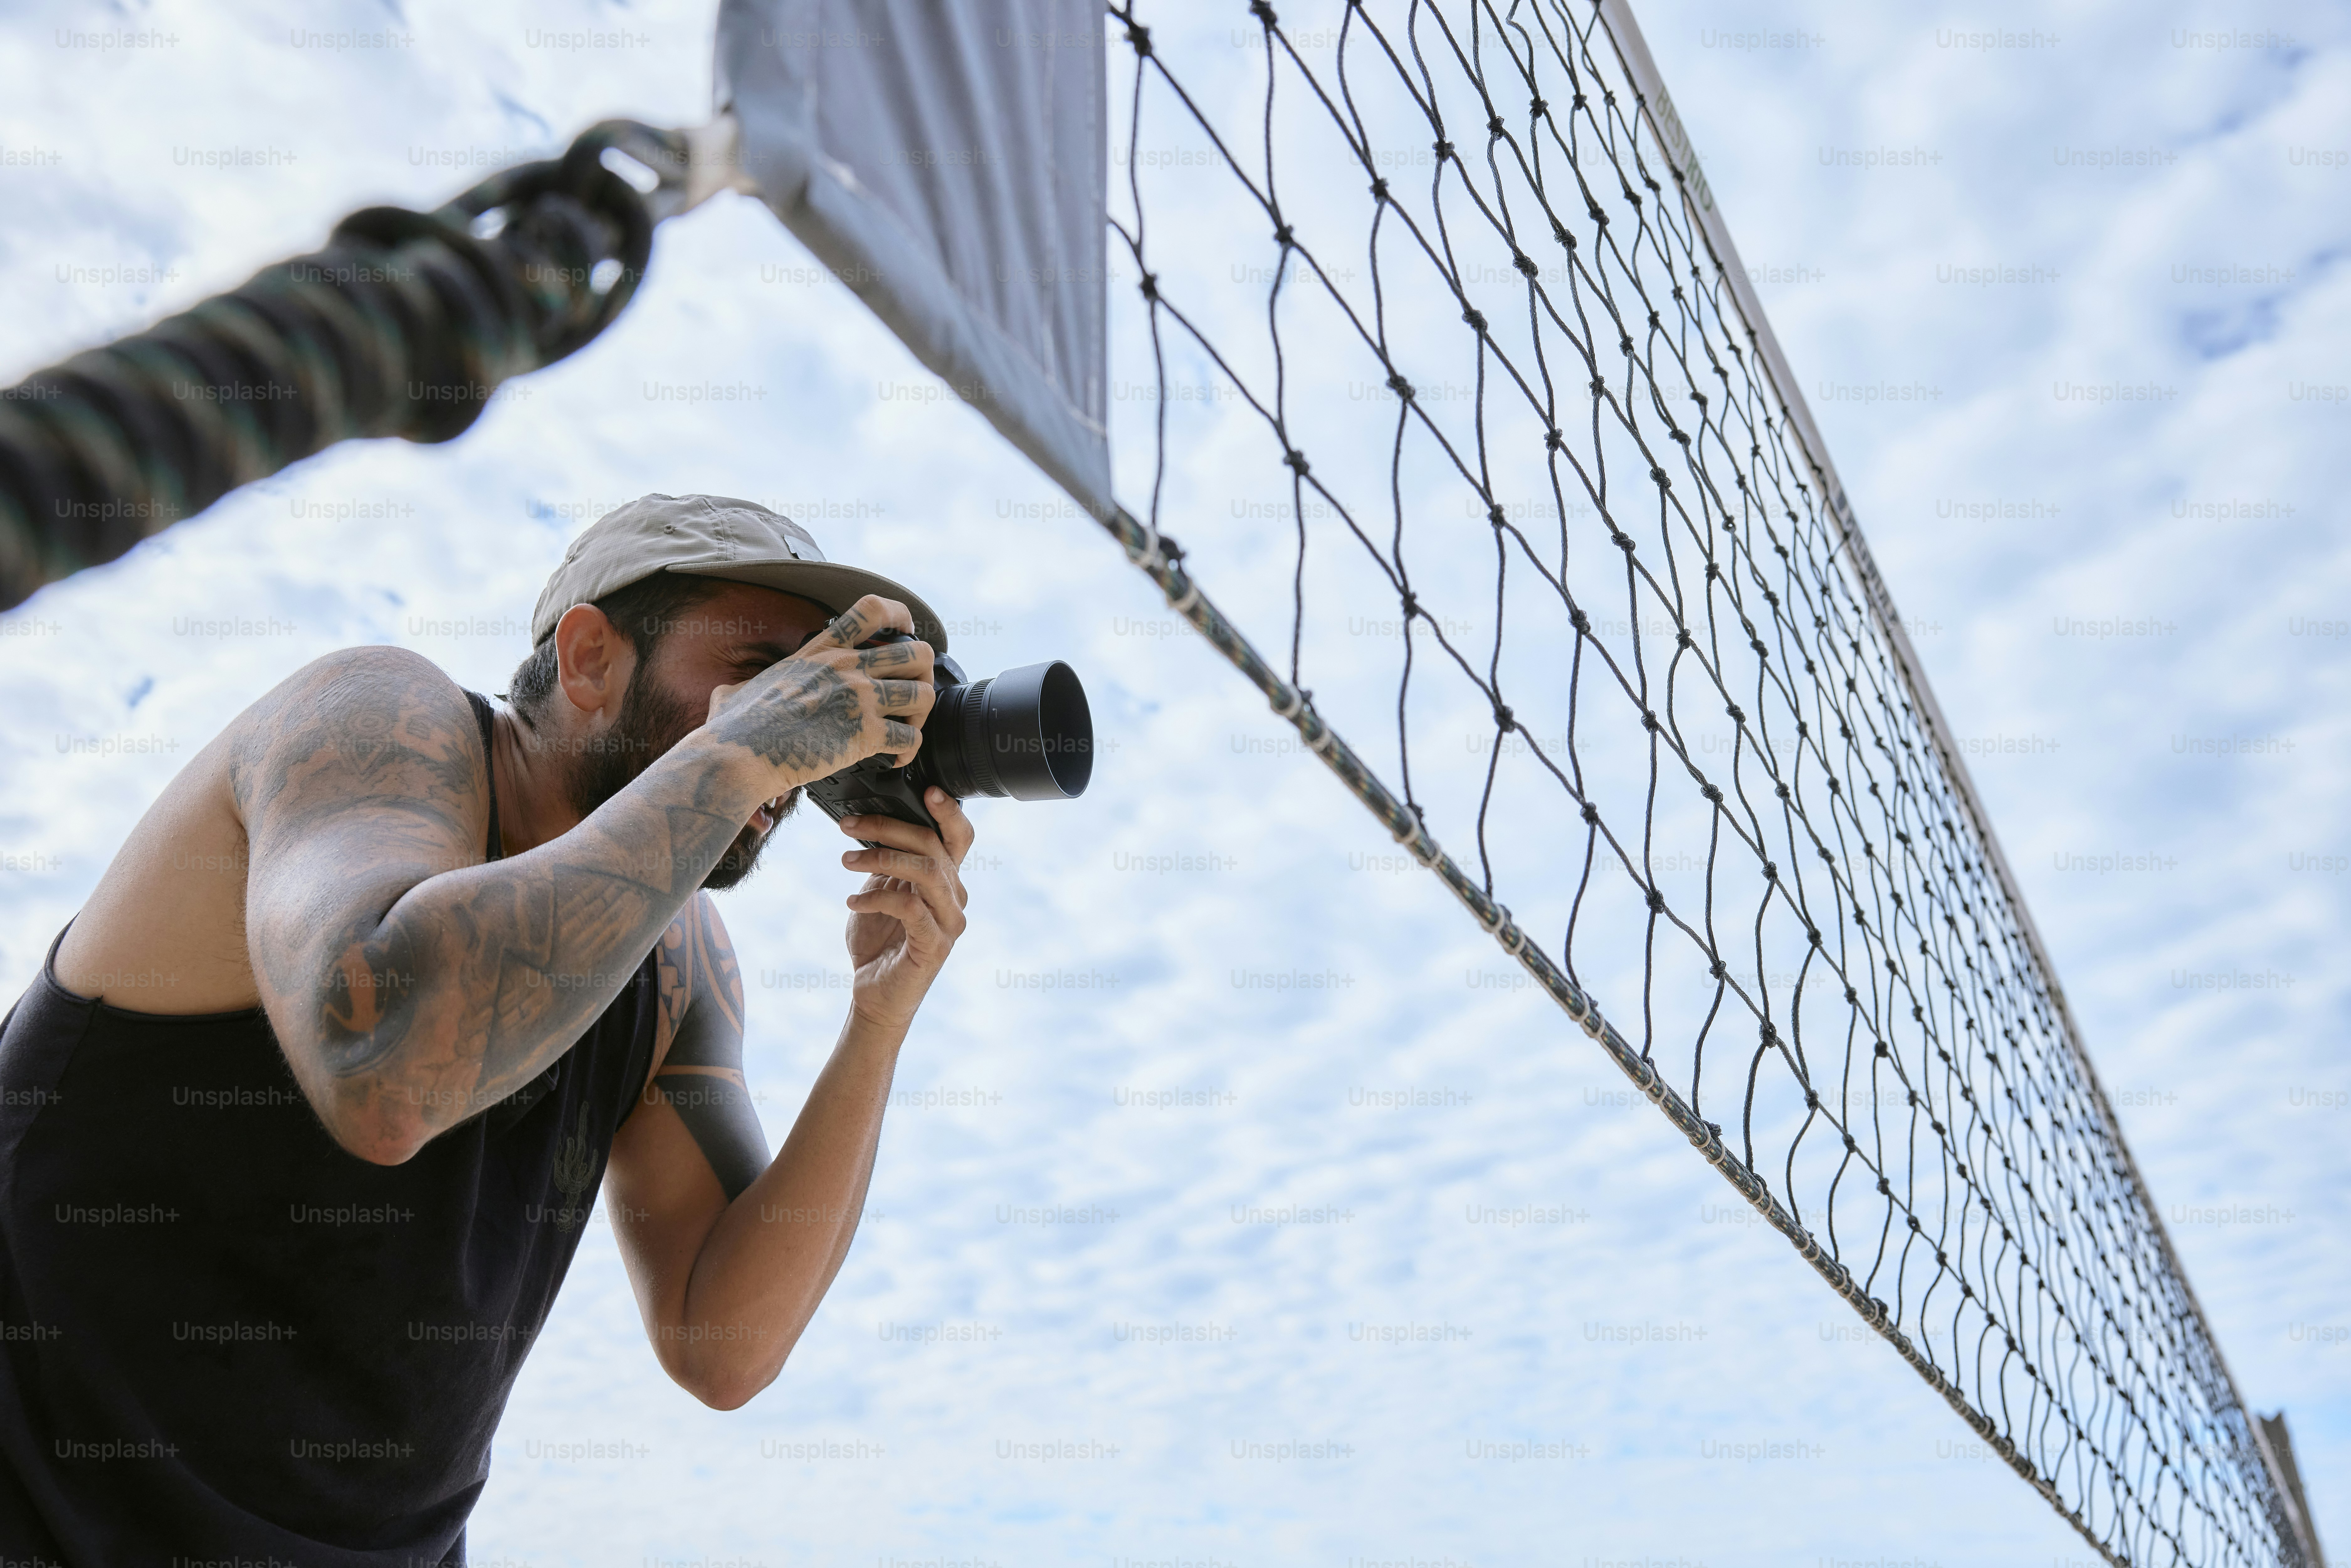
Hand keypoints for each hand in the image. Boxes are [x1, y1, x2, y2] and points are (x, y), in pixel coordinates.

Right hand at [702, 595, 935, 791]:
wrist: (738, 757)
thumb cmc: (734, 731)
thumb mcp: (735, 693)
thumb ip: (741, 687)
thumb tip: (727, 696)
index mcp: (820, 652)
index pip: (872, 609)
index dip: (900, 616)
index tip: (906, 631)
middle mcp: (846, 668)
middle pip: (917, 652)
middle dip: (923, 675)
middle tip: (911, 696)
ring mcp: (858, 699)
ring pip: (924, 694)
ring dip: (920, 716)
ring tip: (905, 731)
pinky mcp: (865, 734)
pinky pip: (912, 738)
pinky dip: (909, 752)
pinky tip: (894, 760)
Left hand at [839, 787, 972, 1029]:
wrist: (875, 996)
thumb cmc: (879, 942)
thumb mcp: (880, 891)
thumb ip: (888, 862)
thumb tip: (873, 825)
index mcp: (947, 880)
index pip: (958, 838)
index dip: (948, 811)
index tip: (926, 789)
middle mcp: (955, 898)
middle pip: (933, 846)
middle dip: (889, 828)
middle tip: (849, 825)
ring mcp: (949, 923)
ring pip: (926, 871)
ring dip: (881, 858)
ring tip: (846, 860)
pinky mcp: (934, 945)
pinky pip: (909, 907)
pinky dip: (876, 898)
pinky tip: (852, 902)